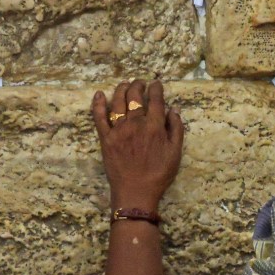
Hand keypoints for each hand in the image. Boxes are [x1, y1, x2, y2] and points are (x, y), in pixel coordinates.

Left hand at [91, 80, 183, 211]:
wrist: (136, 191)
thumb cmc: (158, 174)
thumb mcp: (175, 153)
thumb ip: (176, 129)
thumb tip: (173, 110)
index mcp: (154, 126)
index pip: (155, 100)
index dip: (156, 89)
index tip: (156, 84)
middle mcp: (135, 123)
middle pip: (135, 97)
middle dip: (138, 86)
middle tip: (141, 83)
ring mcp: (118, 130)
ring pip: (118, 102)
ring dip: (122, 89)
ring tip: (125, 84)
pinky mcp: (106, 138)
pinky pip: (99, 117)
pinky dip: (98, 104)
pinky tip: (99, 94)